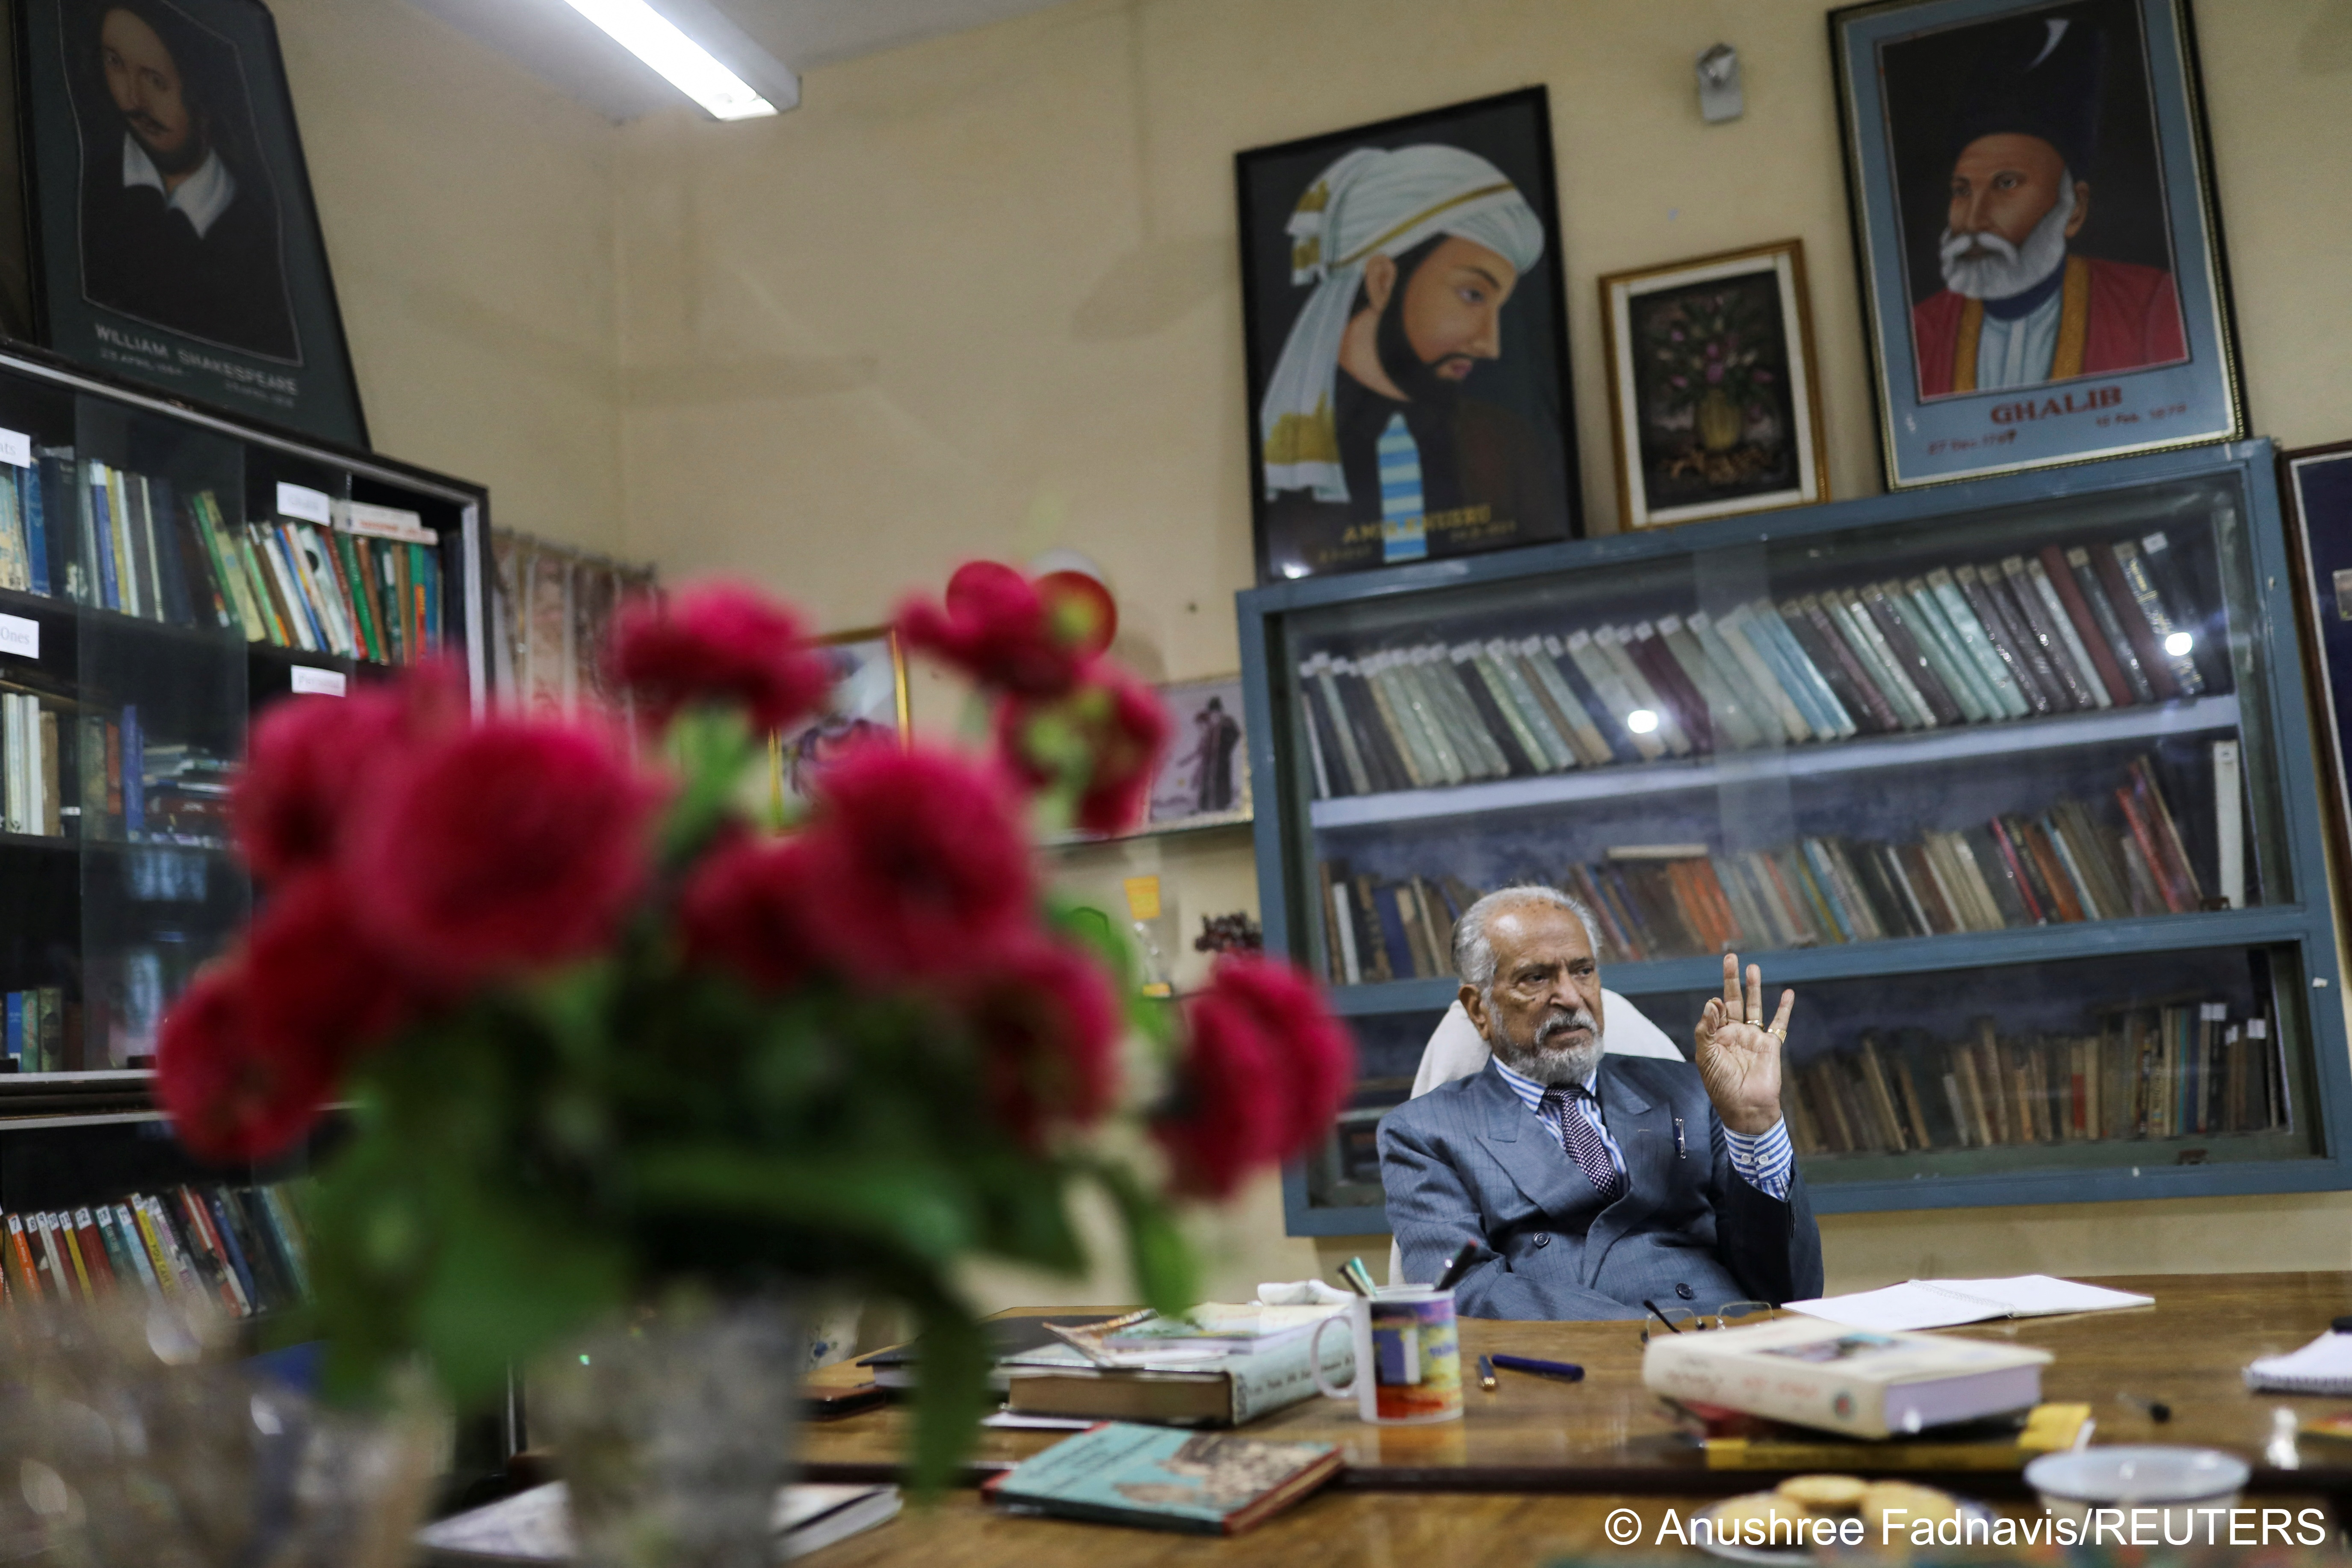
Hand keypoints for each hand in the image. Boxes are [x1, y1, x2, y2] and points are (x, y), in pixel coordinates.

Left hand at [1695, 952, 1792, 1136]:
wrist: (1746, 1108)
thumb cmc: (1722, 1086)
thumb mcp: (1705, 1058)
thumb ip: (1706, 1030)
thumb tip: (1712, 1003)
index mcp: (1717, 1036)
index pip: (1715, 1011)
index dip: (1715, 1005)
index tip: (1716, 1005)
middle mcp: (1735, 1033)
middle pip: (1734, 999)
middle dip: (1732, 979)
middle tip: (1730, 956)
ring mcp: (1753, 1037)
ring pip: (1754, 1006)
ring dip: (1754, 987)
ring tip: (1752, 967)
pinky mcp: (1771, 1044)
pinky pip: (1779, 1022)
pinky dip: (1784, 1008)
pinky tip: (1788, 992)